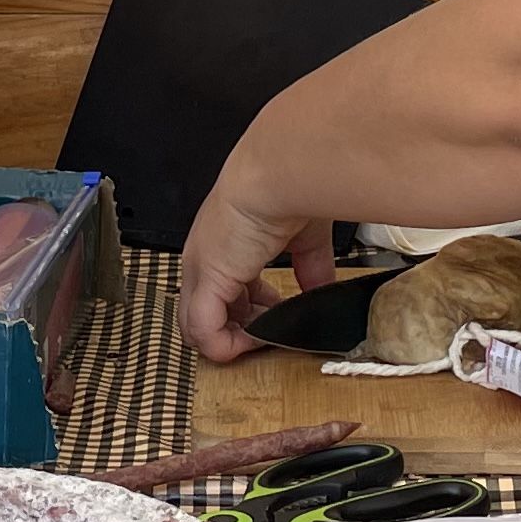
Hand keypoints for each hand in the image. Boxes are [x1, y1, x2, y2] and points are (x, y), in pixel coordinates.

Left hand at [177, 174, 334, 362]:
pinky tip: (257, 338)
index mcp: (224, 243)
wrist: (278, 174)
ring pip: (197, 328)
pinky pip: (205, 334)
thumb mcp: (304, 239)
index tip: (277, 310)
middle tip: (272, 329)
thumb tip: (322, 290)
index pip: (223, 288)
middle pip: (206, 313)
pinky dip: (229, 347)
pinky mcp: (207, 283)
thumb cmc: (289, 189)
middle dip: (241, 328)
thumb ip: (311, 268)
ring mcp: (200, 272)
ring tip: (266, 335)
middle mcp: (204, 258)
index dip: (250, 307)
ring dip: (234, 341)